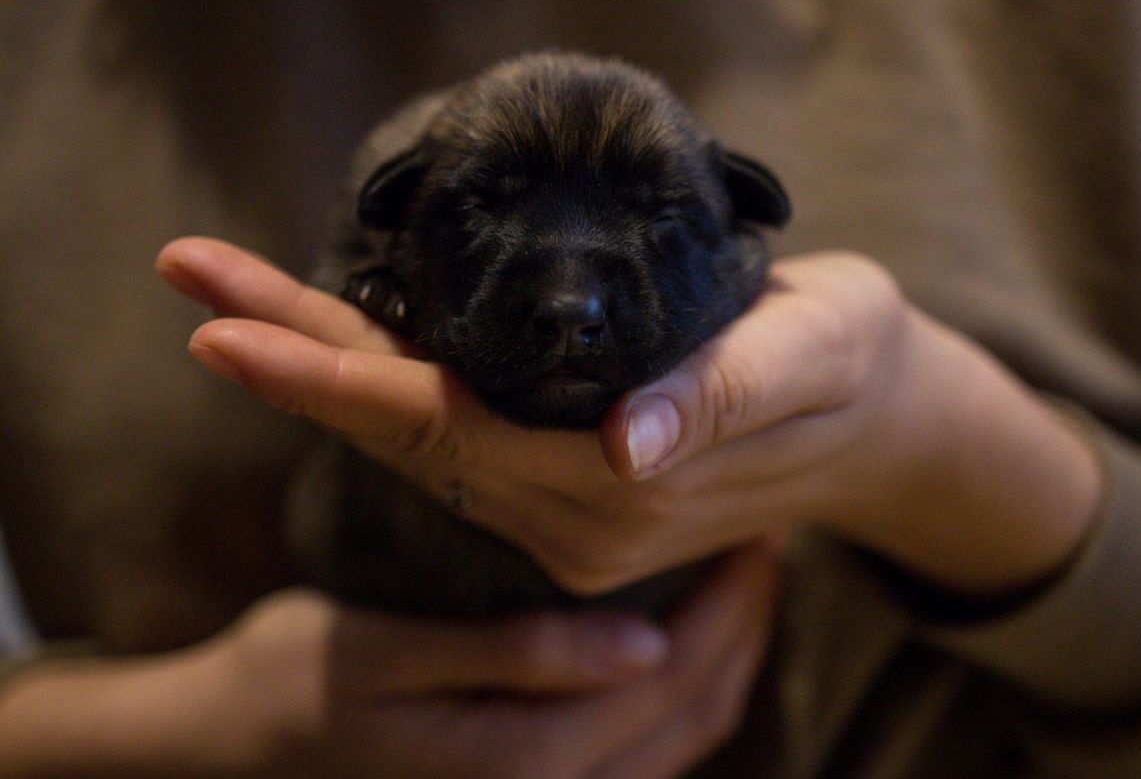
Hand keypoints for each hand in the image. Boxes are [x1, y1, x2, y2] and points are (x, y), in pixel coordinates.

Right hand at [0, 542, 779, 778]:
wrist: (230, 752)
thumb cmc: (294, 685)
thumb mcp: (386, 656)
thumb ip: (514, 655)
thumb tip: (641, 643)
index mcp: (526, 759)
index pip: (670, 678)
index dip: (726, 602)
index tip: (754, 526)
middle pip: (694, 710)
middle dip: (745, 624)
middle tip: (769, 537)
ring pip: (683, 738)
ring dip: (728, 658)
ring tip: (750, 580)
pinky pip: (648, 752)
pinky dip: (688, 694)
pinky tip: (689, 639)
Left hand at [158, 237, 1100, 596]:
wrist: (876, 418)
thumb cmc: (849, 364)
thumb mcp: (813, 354)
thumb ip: (725, 396)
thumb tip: (628, 443)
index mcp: (622, 487)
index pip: (443, 426)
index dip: (329, 378)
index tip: (220, 327)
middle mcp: (578, 519)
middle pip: (404, 431)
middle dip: (291, 357)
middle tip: (191, 275)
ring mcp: (570, 520)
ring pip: (420, 439)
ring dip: (323, 370)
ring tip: (233, 297)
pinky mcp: (574, 497)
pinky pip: (456, 443)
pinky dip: (384, 391)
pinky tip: (336, 346)